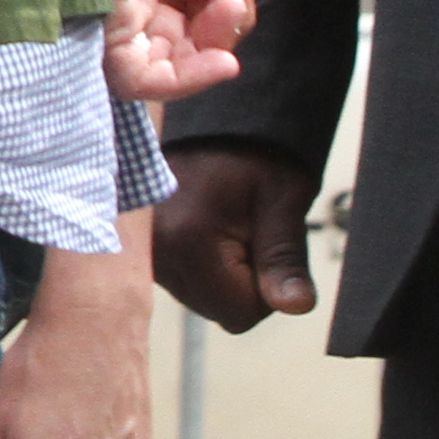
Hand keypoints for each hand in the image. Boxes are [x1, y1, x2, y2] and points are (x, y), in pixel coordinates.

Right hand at [154, 141, 320, 329]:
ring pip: (201, 298)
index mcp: (186, 241)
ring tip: (226, 226)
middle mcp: (153, 252)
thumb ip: (286, 258)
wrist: (212, 124)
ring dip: (222, 275)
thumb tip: (296, 307)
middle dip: (242, 283)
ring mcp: (143, 252)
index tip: (264, 243)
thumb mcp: (284, 200)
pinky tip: (206, 231)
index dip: (266, 289)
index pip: (241, 314)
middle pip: (218, 310)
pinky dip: (202, 266)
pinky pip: (184, 282)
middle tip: (247, 230)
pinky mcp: (142, 249)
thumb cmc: (254, 157)